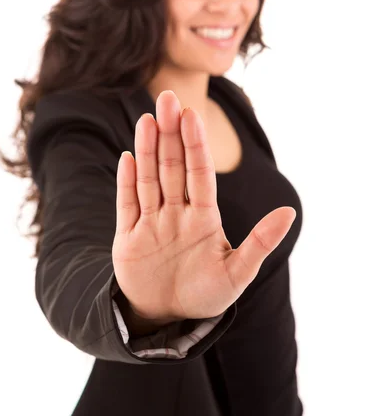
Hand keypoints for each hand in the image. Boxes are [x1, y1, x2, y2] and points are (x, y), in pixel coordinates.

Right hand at [112, 90, 295, 322]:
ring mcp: (152, 222)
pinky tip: (128, 158)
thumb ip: (260, 241)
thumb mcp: (238, 273)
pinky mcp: (129, 237)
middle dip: (171, 134)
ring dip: (147, 150)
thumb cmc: (205, 295)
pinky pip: (127, 205)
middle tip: (167, 99)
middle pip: (172, 167)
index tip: (192, 116)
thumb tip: (289, 212)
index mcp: (204, 218)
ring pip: (149, 179)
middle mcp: (177, 213)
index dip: (196, 145)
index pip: (200, 174)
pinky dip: (126, 182)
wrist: (167, 316)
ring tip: (147, 119)